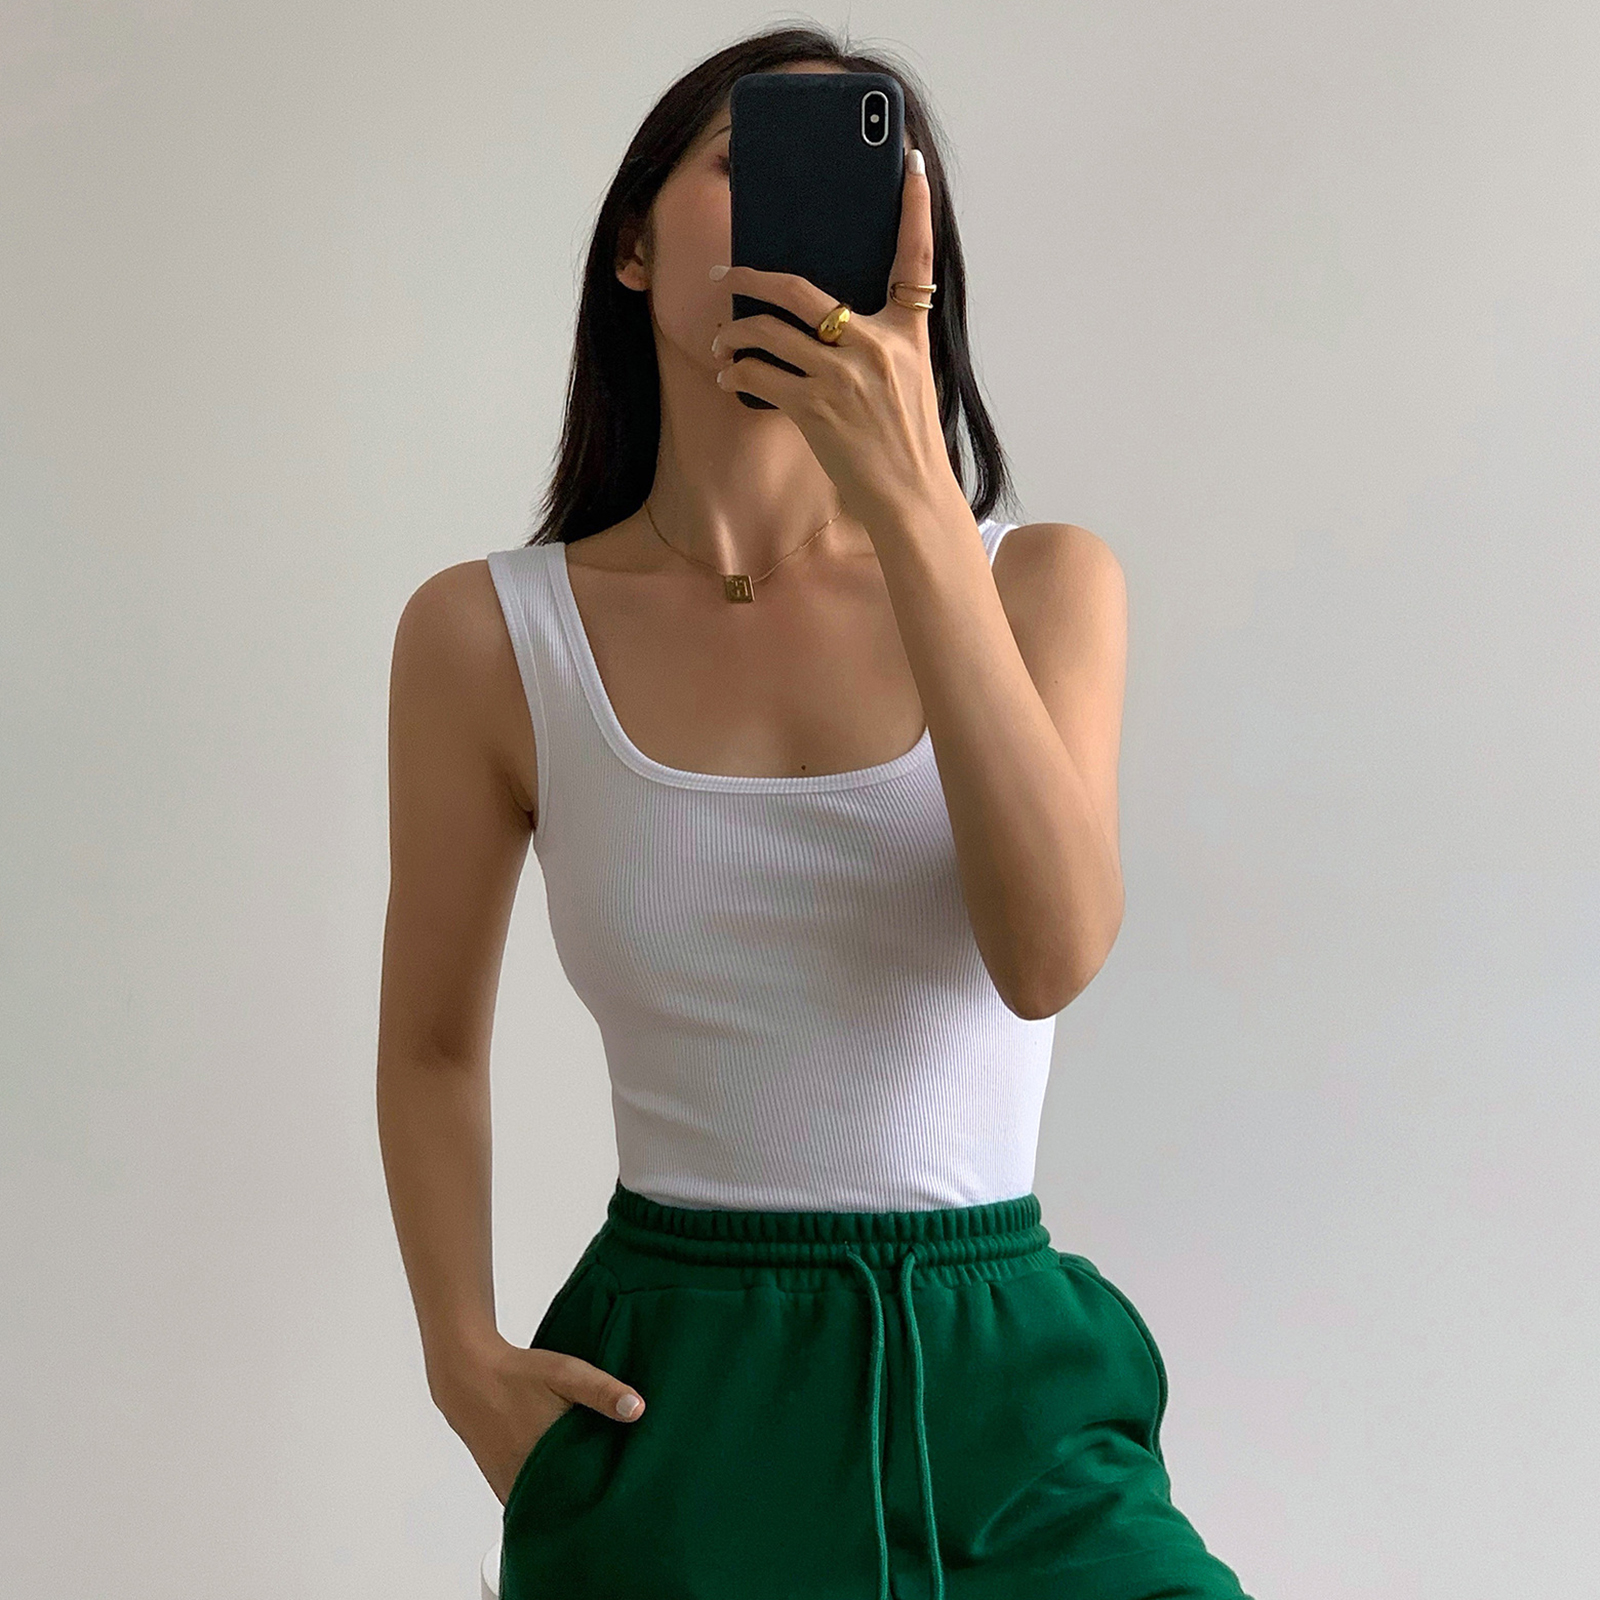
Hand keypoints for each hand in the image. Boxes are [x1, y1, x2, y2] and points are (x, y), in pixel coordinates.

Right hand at [435, 1336, 645, 1507]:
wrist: (469, 1377)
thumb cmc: (518, 1374)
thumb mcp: (566, 1374)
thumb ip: (601, 1391)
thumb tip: (638, 1409)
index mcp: (546, 1458)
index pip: (583, 1496)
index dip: (604, 1498)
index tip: (625, 1497)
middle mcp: (525, 1480)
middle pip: (566, 1505)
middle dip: (588, 1504)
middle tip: (614, 1497)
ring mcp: (511, 1486)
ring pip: (546, 1505)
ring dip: (566, 1500)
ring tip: (592, 1492)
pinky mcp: (502, 1483)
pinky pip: (529, 1500)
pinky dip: (546, 1495)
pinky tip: (564, 1482)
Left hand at [708, 149, 961, 539]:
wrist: (911, 496)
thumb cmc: (906, 439)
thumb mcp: (910, 378)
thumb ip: (880, 341)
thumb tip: (824, 319)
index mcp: (908, 332)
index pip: (916, 258)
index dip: (917, 208)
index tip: (912, 162)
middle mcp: (877, 345)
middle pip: (801, 289)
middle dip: (752, 277)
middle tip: (725, 275)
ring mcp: (845, 375)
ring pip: (768, 332)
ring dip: (733, 334)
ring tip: (721, 342)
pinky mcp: (818, 408)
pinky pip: (760, 375)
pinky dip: (737, 374)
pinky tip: (729, 378)